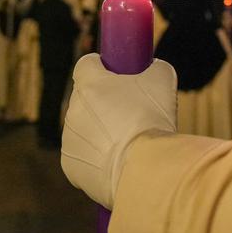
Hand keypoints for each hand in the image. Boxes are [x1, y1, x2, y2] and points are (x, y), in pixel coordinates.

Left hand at [61, 53, 176, 209]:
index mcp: (89, 84)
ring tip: (128, 142)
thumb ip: (155, 67)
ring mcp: (69, 139)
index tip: (118, 74)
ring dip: (100, 131)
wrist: (143, 169)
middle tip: (130, 112)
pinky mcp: (70, 165)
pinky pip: (83, 155)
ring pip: (84, 128)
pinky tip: (118, 161)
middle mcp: (73, 109)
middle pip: (86, 98)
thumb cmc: (151, 121)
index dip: (103, 67)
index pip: (87, 64)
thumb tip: (154, 67)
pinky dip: (97, 158)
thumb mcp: (162, 81)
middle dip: (104, 102)